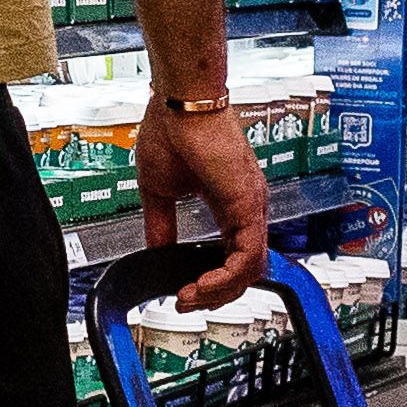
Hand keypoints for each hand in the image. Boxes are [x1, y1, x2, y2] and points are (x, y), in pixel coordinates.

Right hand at [141, 100, 268, 312]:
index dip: (211, 280)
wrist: (179, 104)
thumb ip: (161, 226)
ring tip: (189, 297)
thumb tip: (154, 254)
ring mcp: (252, 206)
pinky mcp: (248, 205)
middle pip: (246, 269)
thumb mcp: (159, 191)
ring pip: (250, 269)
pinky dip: (224, 278)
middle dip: (215, 294)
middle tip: (185, 302)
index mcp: (231, 202)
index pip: (233, 255)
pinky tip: (200, 284)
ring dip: (219, 291)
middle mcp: (248, 206)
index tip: (183, 290)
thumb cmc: (172, 131)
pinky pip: (247, 257)